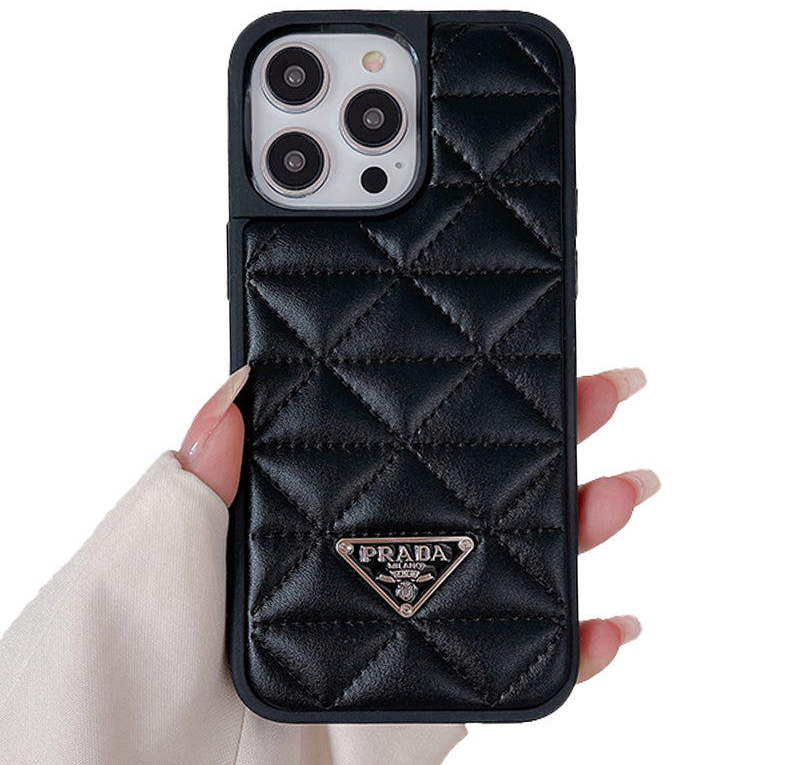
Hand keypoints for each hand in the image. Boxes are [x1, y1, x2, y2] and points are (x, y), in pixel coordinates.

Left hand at [177, 365, 658, 687]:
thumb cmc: (103, 671)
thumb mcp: (142, 541)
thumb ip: (200, 467)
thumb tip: (239, 382)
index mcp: (296, 524)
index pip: (395, 446)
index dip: (456, 401)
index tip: (509, 358)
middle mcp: (352, 573)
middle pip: (469, 500)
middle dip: (545, 446)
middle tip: (602, 394)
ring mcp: (389, 642)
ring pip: (504, 578)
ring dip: (576, 532)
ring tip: (625, 486)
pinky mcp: (407, 719)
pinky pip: (502, 685)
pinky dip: (568, 655)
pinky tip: (611, 620)